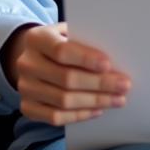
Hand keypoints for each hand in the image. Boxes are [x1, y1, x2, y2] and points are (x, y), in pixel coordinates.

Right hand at [1, 22, 130, 125]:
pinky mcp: (27, 107)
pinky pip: (55, 117)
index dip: (86, 59)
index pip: (61, 51)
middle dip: (99, 84)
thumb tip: (117, 56)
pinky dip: (80, 115)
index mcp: (37, 39)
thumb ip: (87, 40)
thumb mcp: (71, 32)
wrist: (36, 57)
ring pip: (63, 101)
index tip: (108, 65)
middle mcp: (26, 64)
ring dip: (95, 102)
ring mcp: (25, 88)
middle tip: (124, 85)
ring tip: (118, 99)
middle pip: (66, 79)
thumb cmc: (63, 42)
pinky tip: (98, 110)